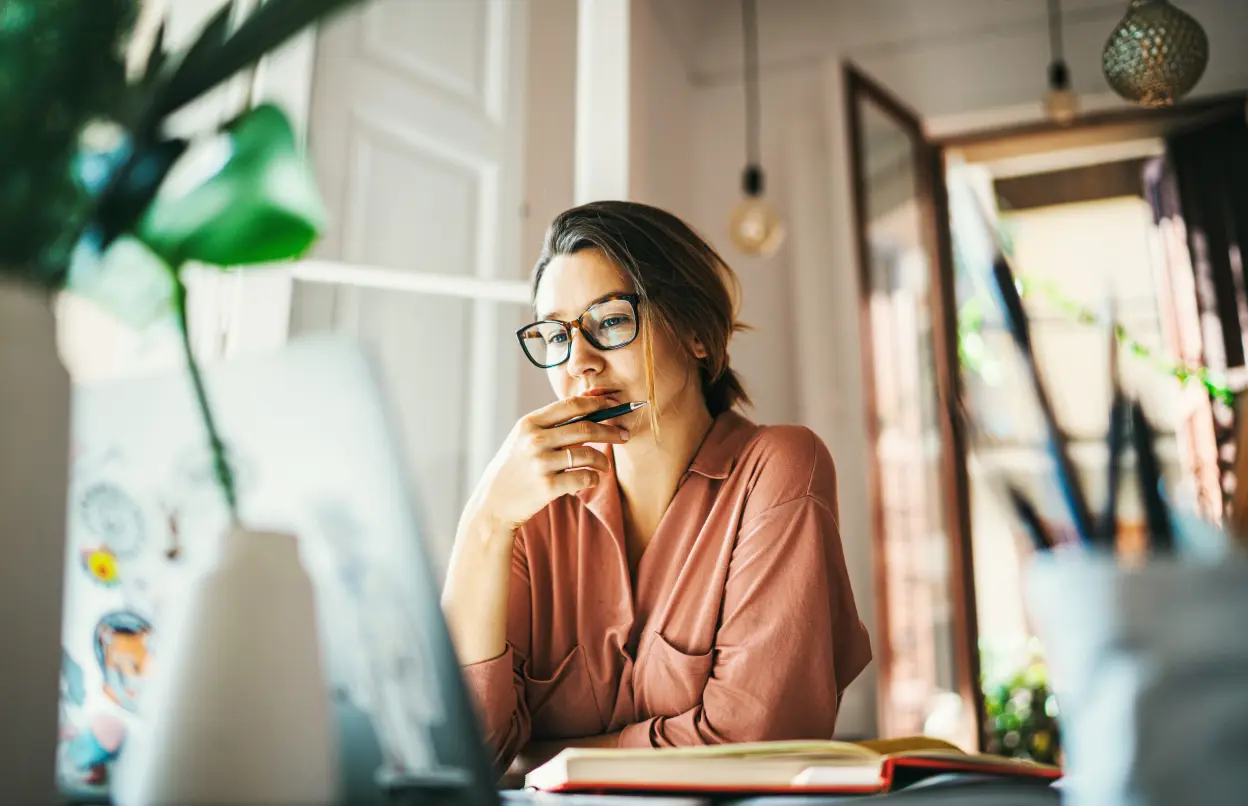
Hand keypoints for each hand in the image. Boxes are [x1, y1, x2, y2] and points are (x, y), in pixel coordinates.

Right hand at [463, 396, 630, 533]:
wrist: (493, 504)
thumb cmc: (514, 468)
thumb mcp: (524, 439)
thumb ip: (551, 424)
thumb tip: (589, 403)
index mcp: (529, 423)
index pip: (571, 405)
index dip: (597, 402)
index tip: (614, 403)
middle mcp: (534, 440)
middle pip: (585, 428)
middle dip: (610, 431)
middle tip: (624, 435)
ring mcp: (541, 463)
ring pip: (588, 454)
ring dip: (603, 460)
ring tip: (605, 465)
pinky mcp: (547, 487)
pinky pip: (584, 478)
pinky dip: (593, 478)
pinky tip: (592, 479)